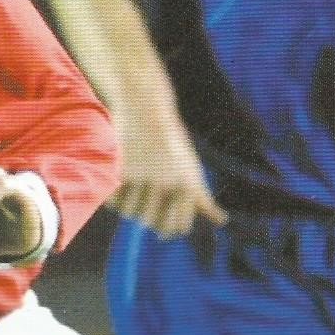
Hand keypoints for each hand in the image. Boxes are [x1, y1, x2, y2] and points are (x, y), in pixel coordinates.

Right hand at [112, 94, 226, 238]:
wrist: (144, 106)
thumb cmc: (170, 142)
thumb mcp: (191, 167)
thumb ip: (201, 197)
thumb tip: (221, 221)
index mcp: (187, 185)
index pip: (178, 227)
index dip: (168, 228)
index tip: (161, 224)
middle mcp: (166, 183)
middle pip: (150, 222)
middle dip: (146, 216)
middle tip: (143, 202)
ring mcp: (142, 177)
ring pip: (129, 213)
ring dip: (127, 206)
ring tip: (131, 189)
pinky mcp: (120, 170)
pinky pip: (113, 200)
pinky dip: (113, 196)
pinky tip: (119, 182)